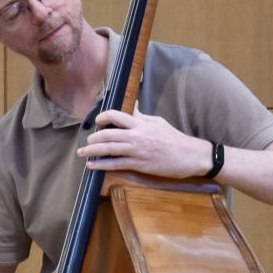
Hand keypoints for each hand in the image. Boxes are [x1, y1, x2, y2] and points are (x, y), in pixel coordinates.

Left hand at [80, 108, 214, 179]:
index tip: (97, 122)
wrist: (189, 155)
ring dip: (92, 151)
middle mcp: (136, 136)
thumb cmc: (174, 138)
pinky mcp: (138, 164)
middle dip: (94, 138)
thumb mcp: (157, 122)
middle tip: (88, 141)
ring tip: (82, 152)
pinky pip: (115, 164)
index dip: (103, 117)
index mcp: (141, 123)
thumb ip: (141, 116)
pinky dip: (101, 165)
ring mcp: (136, 151)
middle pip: (108, 134)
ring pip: (108, 149)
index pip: (116, 116)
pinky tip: (92, 166)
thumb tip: (132, 106)